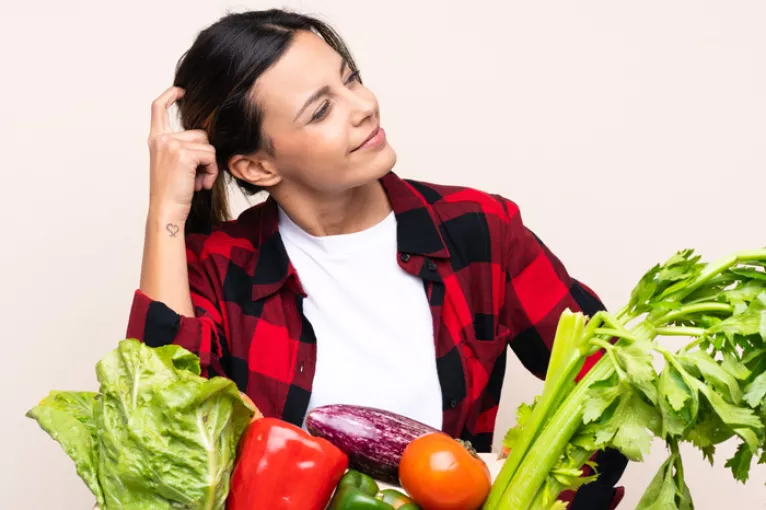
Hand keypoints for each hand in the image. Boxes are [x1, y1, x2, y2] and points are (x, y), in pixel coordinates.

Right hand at [147, 86, 218, 221]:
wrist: (166, 210)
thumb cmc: (173, 192)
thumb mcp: (174, 164)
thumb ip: (183, 147)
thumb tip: (206, 137)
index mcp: (156, 140)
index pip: (158, 108)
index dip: (170, 96)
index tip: (181, 90)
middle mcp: (161, 138)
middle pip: (200, 133)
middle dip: (205, 155)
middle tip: (195, 177)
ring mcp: (171, 144)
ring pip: (208, 145)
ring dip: (209, 165)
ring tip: (197, 181)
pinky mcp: (184, 153)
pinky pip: (211, 156)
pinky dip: (211, 171)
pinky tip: (201, 184)